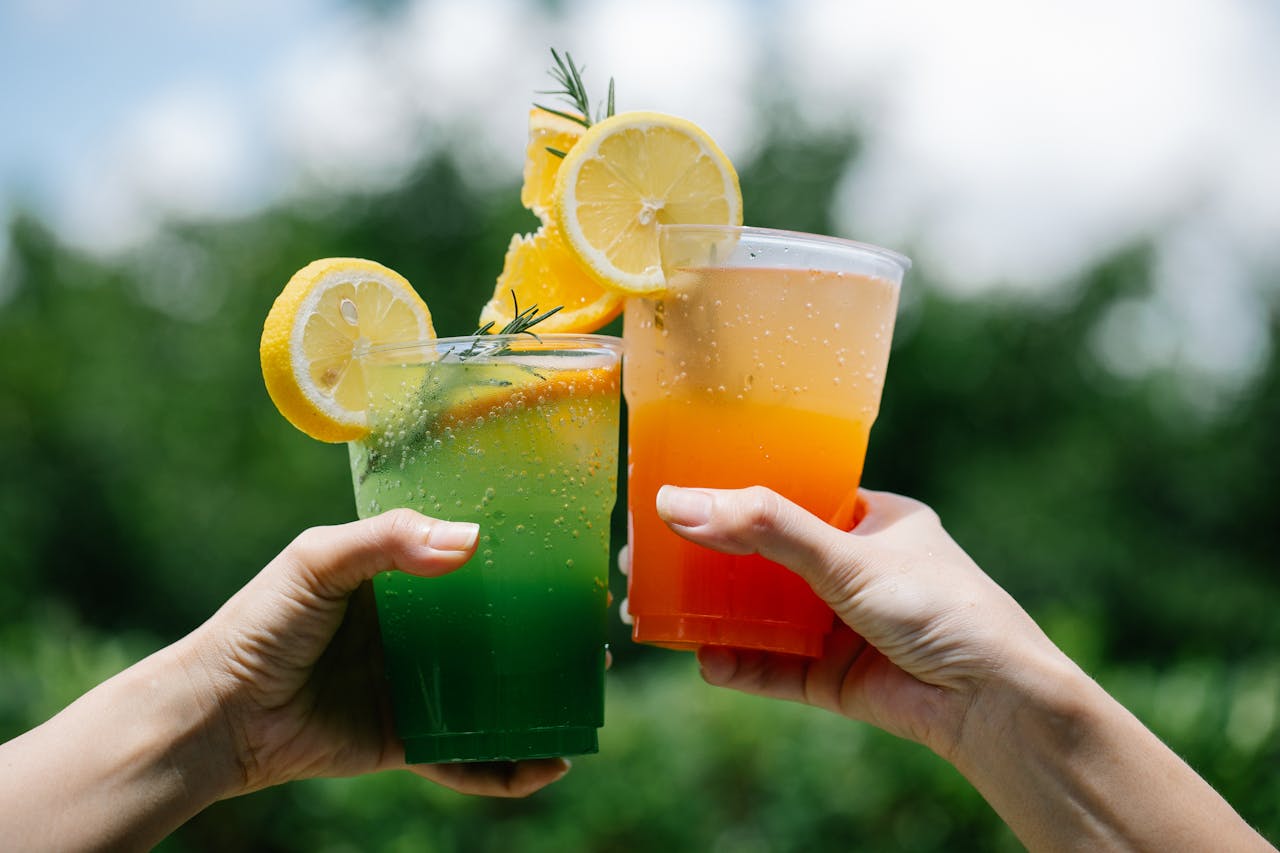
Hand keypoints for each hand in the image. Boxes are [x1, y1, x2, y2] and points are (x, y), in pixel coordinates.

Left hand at [178, 508, 570, 797]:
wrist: (217, 713)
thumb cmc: (260, 624)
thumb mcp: (319, 561)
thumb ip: (388, 542)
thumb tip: (471, 542)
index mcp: (400, 582)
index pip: (472, 569)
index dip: (520, 569)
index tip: (570, 569)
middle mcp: (415, 636)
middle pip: (495, 636)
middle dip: (545, 641)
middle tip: (593, 642)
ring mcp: (413, 691)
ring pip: (490, 698)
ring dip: (537, 704)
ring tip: (583, 706)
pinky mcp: (406, 742)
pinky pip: (465, 759)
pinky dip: (505, 769)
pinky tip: (543, 767)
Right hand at [649, 485, 1060, 760]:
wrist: (995, 702)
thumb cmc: (943, 608)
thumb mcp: (848, 556)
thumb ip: (765, 528)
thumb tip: (679, 503)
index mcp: (871, 520)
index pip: (790, 497)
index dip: (733, 496)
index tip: (676, 496)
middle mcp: (854, 569)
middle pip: (764, 558)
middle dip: (708, 561)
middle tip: (646, 558)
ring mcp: (842, 624)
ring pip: (762, 614)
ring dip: (713, 614)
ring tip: (653, 611)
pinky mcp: (835, 677)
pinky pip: (774, 667)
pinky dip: (740, 664)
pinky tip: (706, 661)